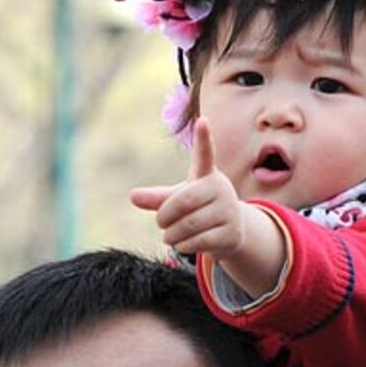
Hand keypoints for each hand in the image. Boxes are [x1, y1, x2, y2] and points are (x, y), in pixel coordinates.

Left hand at [130, 117, 248, 259]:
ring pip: (189, 225)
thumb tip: (133, 196)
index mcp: (206, 175)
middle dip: (165, 216)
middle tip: (160, 223)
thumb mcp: (178, 200)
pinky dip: (183, 246)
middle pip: (183, 202)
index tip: (202, 120)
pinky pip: (199, 241)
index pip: (205, 154)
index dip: (203, 138)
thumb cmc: (199, 208)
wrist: (230, 230)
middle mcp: (221, 189)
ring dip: (172, 235)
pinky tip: (183, 244)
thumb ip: (158, 198)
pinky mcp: (232, 232)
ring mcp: (229, 210)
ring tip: (170, 237)